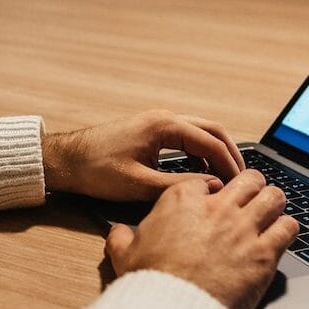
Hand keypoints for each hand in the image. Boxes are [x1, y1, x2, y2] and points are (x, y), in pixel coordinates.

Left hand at [42, 110, 245, 200]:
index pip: (211, 142)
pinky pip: (186, 139)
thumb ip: (178, 186)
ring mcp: (157, 123)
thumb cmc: (95, 170)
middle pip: (212, 131)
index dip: (230, 165)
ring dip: (215, 154)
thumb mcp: (139, 184)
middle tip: (242, 179)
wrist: (65, 160)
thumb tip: (211, 189)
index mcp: (164, 126)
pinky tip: (200, 176)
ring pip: (199, 133)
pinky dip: (199, 155)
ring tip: (225, 180)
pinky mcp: (151, 133)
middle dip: (230, 155)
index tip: (241, 185)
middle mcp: (164, 119)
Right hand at [104, 170, 298, 308]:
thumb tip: (118, 232)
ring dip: (273, 204)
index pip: (207, 180)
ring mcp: (244, 228)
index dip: (212, 192)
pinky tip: (281, 237)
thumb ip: (121, 237)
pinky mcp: (264, 253)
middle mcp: (218, 208)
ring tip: (271, 214)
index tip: (214, 203)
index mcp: (183, 200)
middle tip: (250, 201)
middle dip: (251, 188)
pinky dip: (287, 229)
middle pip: (248, 179)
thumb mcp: (124, 255)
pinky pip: (289, 227)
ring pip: (274, 196)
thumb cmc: (149, 283)